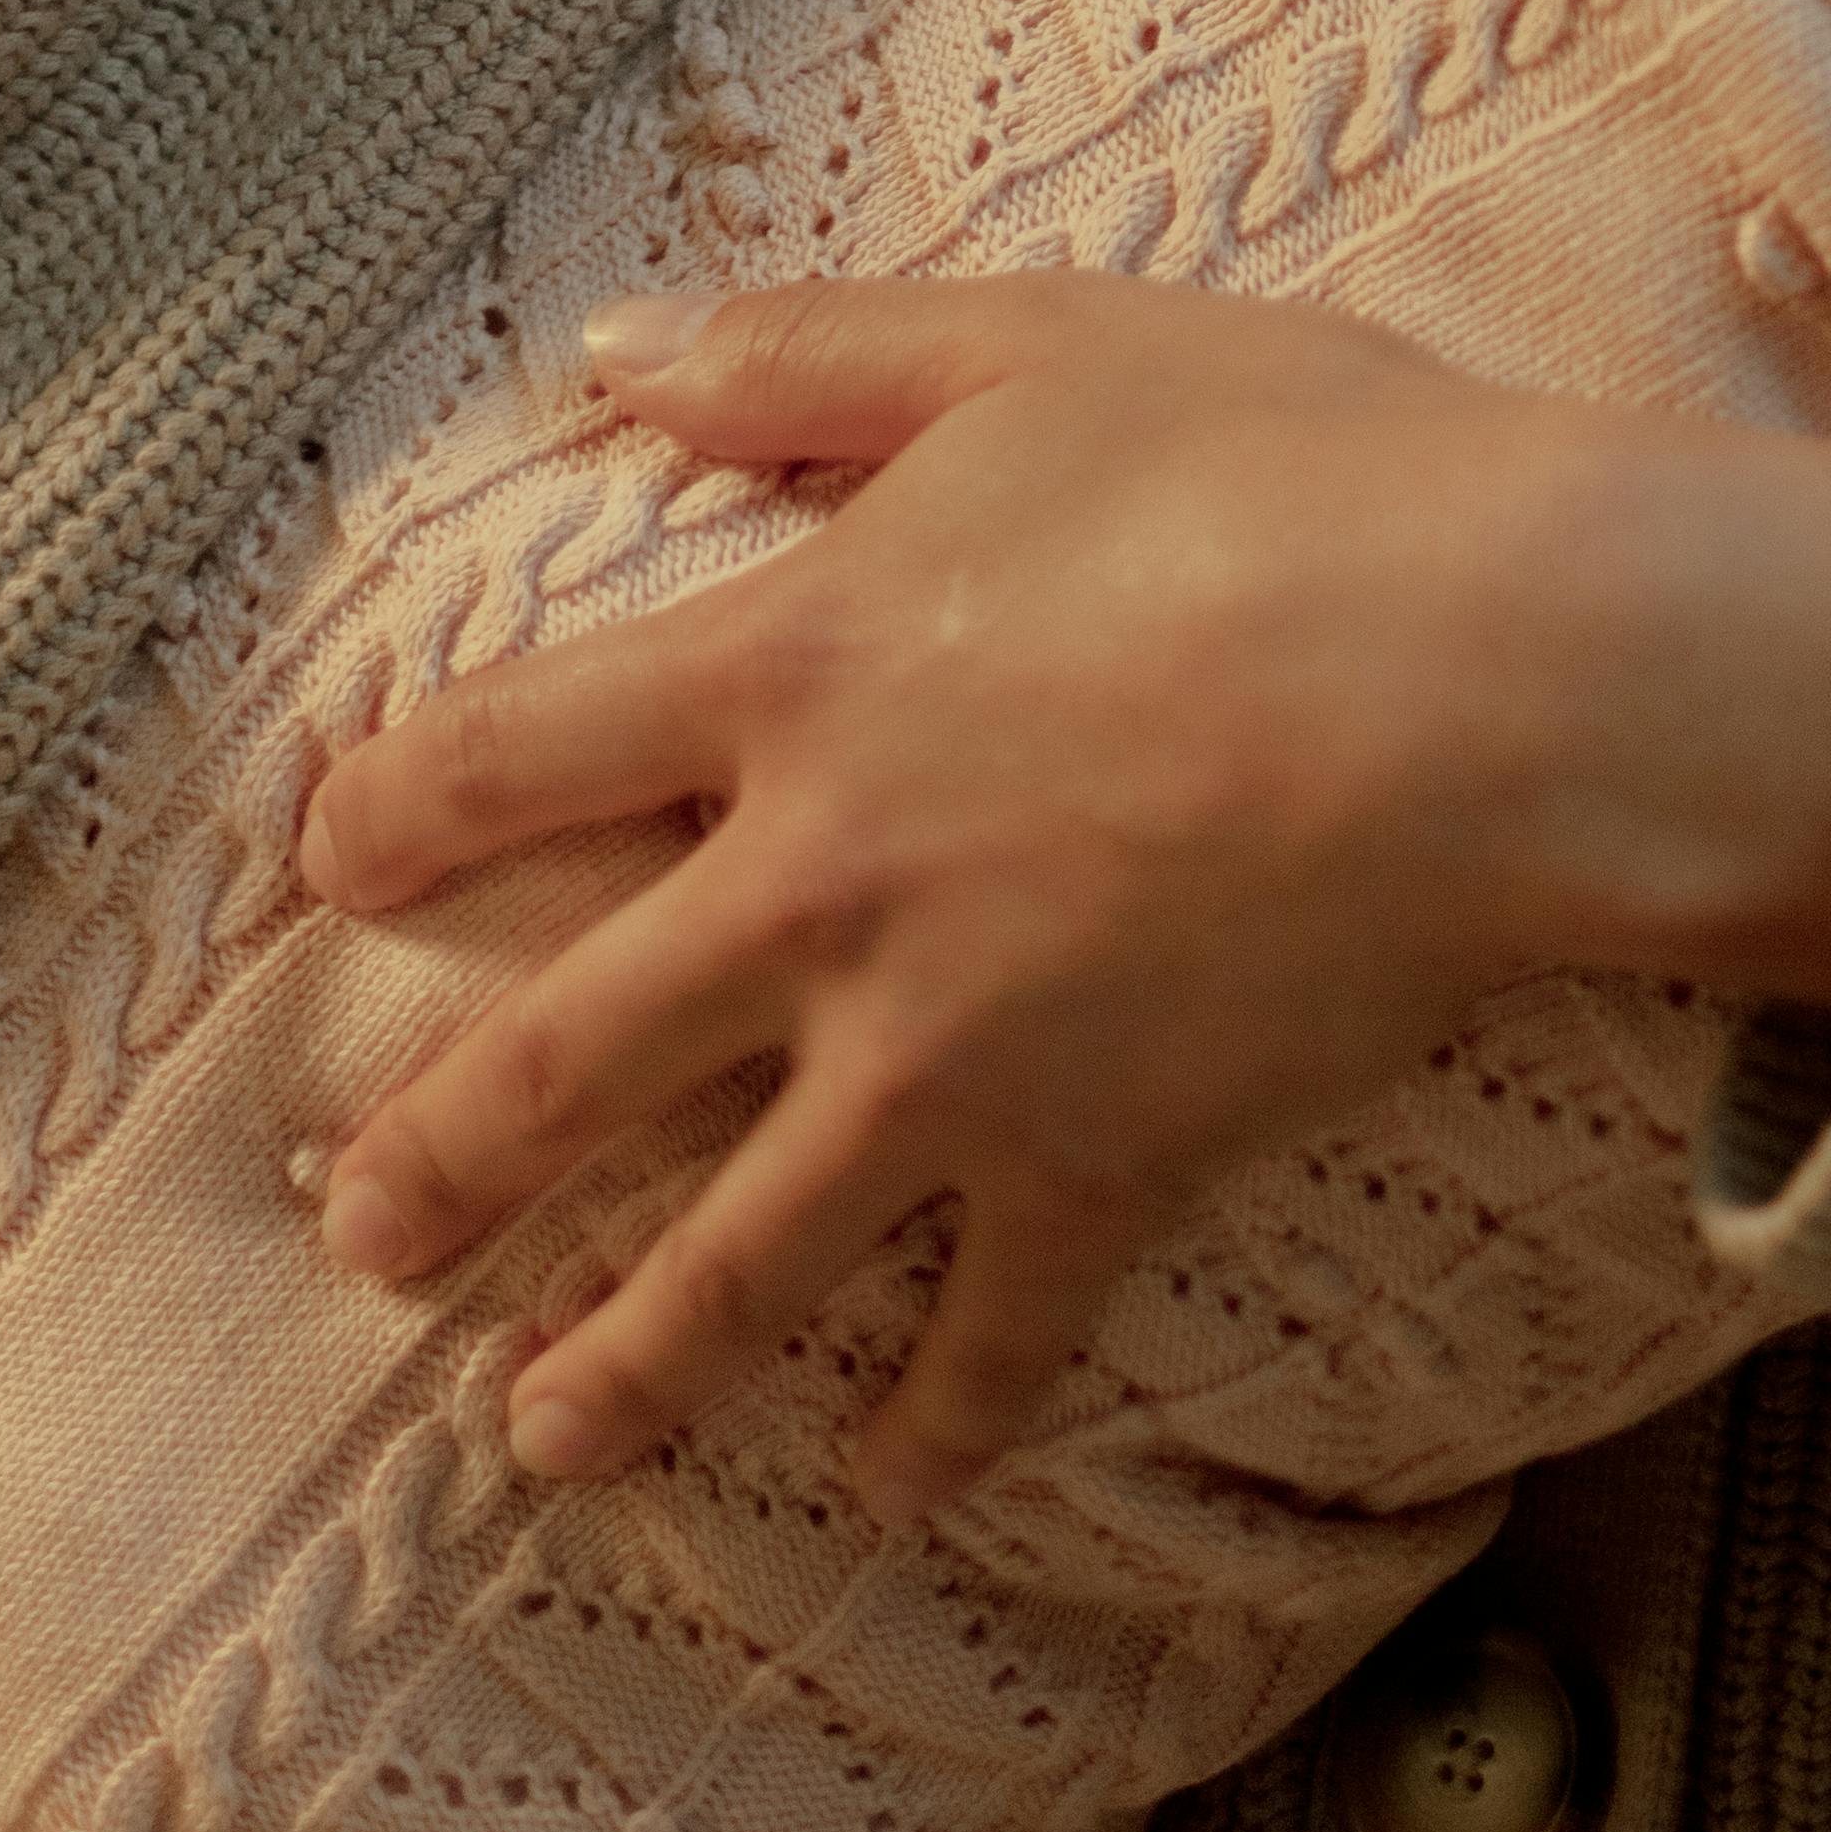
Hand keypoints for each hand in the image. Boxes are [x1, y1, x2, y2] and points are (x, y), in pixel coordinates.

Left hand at [292, 275, 1830, 1521]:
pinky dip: (938, 1427)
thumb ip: (806, 356)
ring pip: (728, 1255)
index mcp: (789, 670)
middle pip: (564, 1060)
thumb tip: (609, 354)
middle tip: (360, 1235)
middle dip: (438, 1166)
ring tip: (536, 1437)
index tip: (332, 862)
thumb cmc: (1290, 467)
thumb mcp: (1032, 344)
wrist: (1499, 672)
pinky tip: (887, 1487)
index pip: (513, 756)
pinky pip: (992, 1336)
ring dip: (615, 1362)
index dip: (398, 809)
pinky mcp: (1098, 1164)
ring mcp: (951, 1058)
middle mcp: (822, 889)